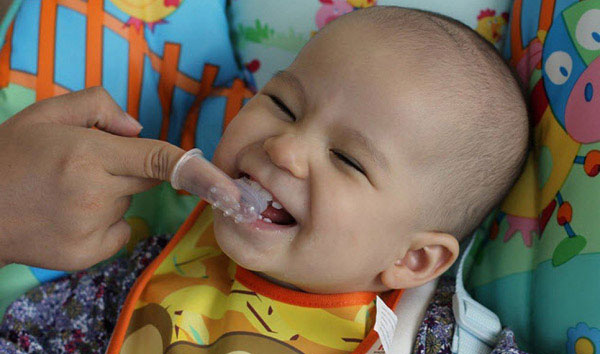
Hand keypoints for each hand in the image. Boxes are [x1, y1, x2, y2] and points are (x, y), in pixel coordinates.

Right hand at [0, 87, 184, 270]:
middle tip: (88, 167)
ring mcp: (91, 230)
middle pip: (147, 180)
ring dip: (111, 196)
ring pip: (128, 205)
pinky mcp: (87, 256)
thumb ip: (96, 106)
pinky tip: (70, 216)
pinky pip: (120, 232)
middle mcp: (94, 195)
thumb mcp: (44, 115)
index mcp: (86, 156)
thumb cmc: (8, 158)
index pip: (158, 160)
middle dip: (129, 170)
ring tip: (67, 192)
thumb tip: (138, 127)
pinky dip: (105, 223)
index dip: (198, 171)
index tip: (228, 187)